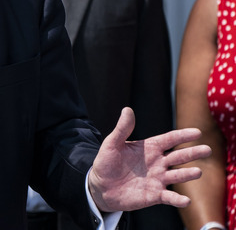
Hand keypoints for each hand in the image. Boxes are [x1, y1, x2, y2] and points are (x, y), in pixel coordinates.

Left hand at [88, 107, 211, 212]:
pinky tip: (185, 200)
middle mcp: (157, 163)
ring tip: (198, 172)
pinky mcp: (155, 195)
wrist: (101, 186)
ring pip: (178, 176)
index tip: (197, 132)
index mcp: (149, 148)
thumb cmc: (107, 162)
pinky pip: (169, 197)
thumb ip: (122, 129)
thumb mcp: (112, 143)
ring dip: (188, 174)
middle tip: (207, 150)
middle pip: (179, 156)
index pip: (169, 139)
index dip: (182, 135)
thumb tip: (127, 109)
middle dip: (192, 153)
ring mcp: (158, 179)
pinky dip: (178, 199)